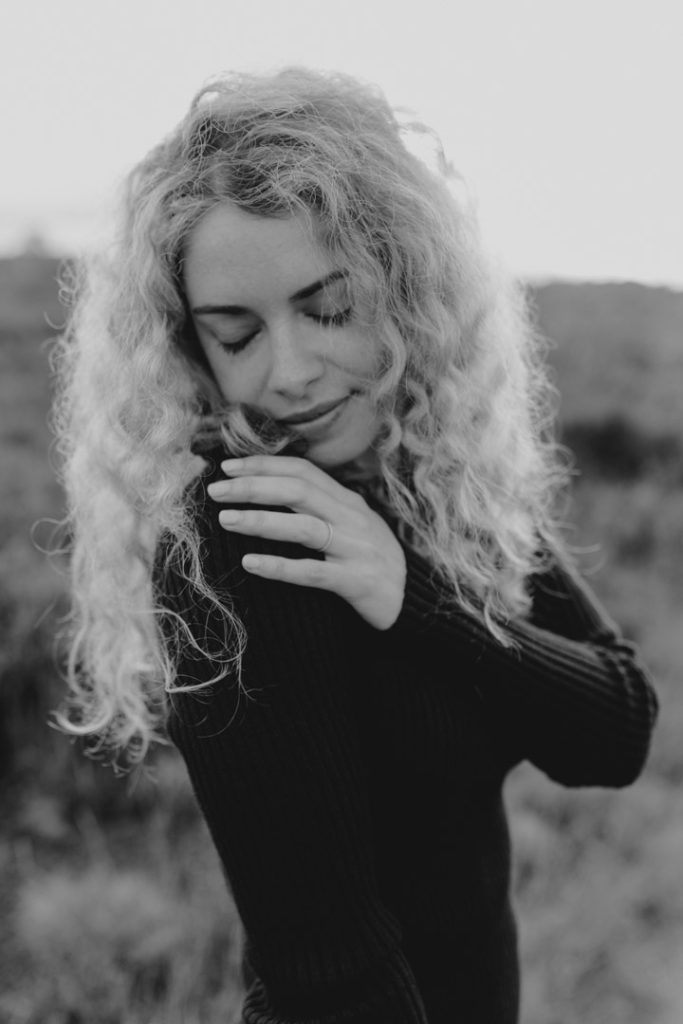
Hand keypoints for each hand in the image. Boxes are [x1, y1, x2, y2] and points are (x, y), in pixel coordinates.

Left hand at [206, 455, 405, 630]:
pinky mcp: (356, 582)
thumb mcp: (350, 524)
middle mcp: (352, 519)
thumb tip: (267, 490)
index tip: (227, 467)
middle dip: (254, 487)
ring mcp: (356, 549)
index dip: (265, 465)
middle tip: (215, 491)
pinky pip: (312, 572)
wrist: (412, 600)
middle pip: (299, 491)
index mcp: (348, 501)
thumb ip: (318, 506)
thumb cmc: (369, 560)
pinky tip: (250, 564)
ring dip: (261, 520)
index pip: (303, 471)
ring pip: (304, 527)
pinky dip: (279, 567)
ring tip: (225, 519)